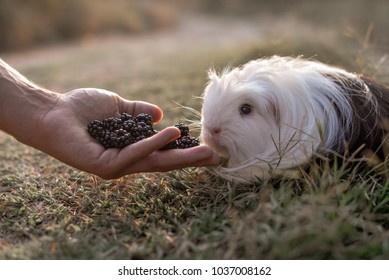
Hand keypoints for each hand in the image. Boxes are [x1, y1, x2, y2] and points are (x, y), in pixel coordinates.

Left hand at [35, 88, 219, 178]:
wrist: (52, 112)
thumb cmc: (81, 109)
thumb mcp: (119, 108)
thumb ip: (139, 112)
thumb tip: (161, 114)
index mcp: (131, 149)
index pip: (162, 153)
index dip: (184, 151)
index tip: (207, 149)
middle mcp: (127, 161)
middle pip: (163, 162)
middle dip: (189, 160)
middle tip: (215, 158)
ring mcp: (117, 166)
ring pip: (153, 162)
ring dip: (179, 155)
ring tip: (203, 150)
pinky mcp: (105, 166)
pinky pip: (134, 154)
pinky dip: (153, 144)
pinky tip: (170, 134)